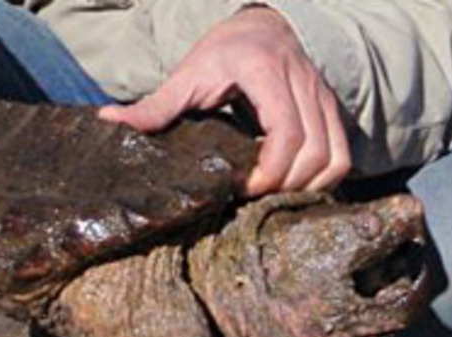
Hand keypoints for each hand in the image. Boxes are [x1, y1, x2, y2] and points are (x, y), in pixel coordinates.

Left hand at [99, 8, 349, 196]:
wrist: (263, 24)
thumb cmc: (222, 51)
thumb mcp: (186, 73)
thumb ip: (154, 105)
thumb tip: (108, 122)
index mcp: (265, 72)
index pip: (287, 131)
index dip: (270, 169)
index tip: (243, 187)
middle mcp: (303, 84)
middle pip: (314, 151)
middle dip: (285, 184)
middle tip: (252, 196)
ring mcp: (323, 97)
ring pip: (335, 157)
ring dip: (306, 185)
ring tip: (272, 193)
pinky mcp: (333, 110)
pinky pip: (342, 154)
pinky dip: (323, 177)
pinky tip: (292, 184)